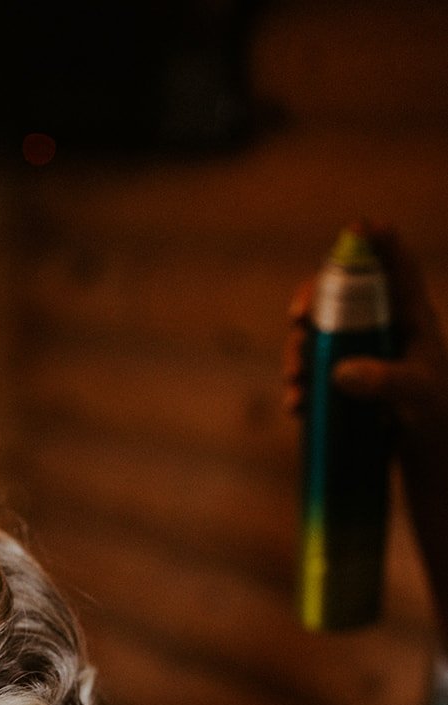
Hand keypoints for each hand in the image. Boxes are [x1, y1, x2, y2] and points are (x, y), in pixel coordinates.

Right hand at [284, 228, 447, 440]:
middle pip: (340, 296)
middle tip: (298, 315)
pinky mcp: (341, 389)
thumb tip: (341, 371)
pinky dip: (299, 389)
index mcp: (409, 318)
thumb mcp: (418, 394)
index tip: (362, 226)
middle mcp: (378, 331)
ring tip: (296, 374)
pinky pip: (311, 379)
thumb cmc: (436, 413)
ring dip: (298, 350)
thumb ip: (387, 380)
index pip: (397, 271)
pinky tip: (297, 404)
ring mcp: (356, 358)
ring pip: (317, 337)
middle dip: (314, 299)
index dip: (380, 243)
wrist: (431, 453)